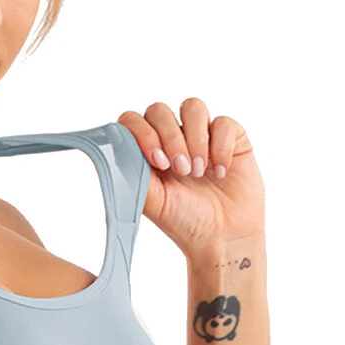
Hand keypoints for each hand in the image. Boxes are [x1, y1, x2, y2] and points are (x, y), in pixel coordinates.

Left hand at [117, 99, 264, 255]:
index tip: (157, 163)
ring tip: (198, 172)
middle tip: (179, 170)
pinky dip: (220, 148)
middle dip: (169, 138)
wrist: (222, 237)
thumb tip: (114, 146)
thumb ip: (131, 173)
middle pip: (159, 110)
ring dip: (194, 139)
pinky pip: (223, 122)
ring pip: (192, 107)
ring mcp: (200, 135)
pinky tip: (221, 173)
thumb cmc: (183, 221)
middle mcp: (171, 139)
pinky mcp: (230, 137)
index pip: (133, 122)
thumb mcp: (151, 201)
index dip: (142, 134)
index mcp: (146, 153)